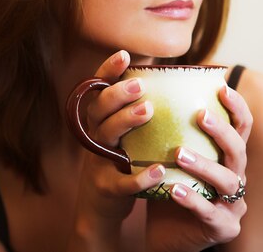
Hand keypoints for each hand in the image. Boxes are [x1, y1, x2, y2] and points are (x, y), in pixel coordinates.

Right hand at [69, 50, 167, 249]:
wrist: (99, 207)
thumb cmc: (120, 162)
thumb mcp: (121, 136)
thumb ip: (135, 111)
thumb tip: (168, 80)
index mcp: (100, 122)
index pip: (99, 91)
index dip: (107, 72)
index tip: (124, 54)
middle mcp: (95, 137)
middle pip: (99, 110)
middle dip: (118, 94)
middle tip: (140, 84)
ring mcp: (97, 162)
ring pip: (106, 138)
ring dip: (125, 121)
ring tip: (147, 110)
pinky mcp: (107, 189)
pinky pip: (122, 182)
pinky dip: (139, 177)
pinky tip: (158, 170)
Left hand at [146, 85, 252, 251]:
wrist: (166, 235)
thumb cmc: (169, 189)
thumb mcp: (170, 158)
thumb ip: (169, 132)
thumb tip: (147, 93)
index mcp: (227, 158)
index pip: (241, 128)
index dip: (237, 107)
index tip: (222, 87)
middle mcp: (235, 178)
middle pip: (238, 150)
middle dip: (221, 131)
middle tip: (200, 115)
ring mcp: (232, 205)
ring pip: (226, 180)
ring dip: (203, 164)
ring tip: (179, 154)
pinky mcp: (223, 227)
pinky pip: (208, 212)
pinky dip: (191, 199)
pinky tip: (174, 189)